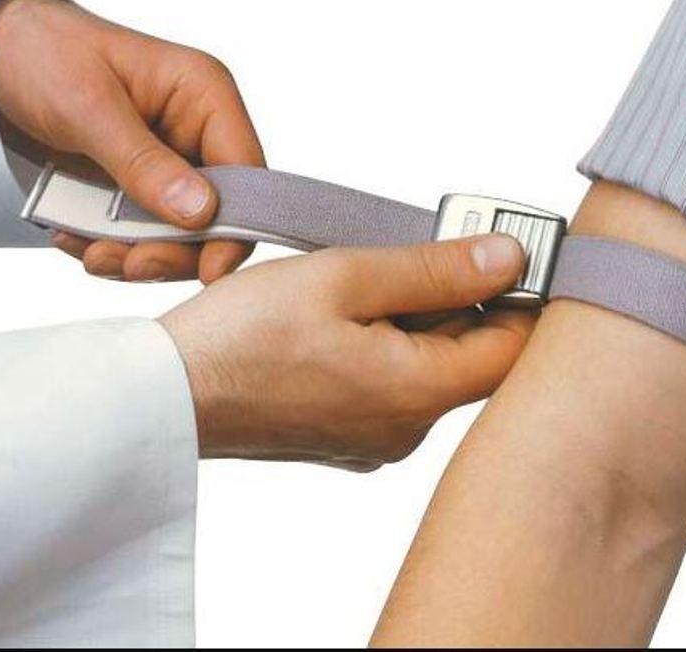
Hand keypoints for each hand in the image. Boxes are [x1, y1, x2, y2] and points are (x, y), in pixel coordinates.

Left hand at [0, 0, 264, 282]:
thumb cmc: (44, 54)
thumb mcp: (89, 107)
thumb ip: (144, 163)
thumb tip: (200, 212)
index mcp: (204, 96)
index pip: (247, 173)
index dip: (236, 226)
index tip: (209, 270)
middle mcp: (196, 132)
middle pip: (216, 214)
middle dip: (175, 249)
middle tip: (132, 264)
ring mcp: (167, 163)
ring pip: (178, 233)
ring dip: (138, 254)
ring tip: (92, 254)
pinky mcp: (137, 186)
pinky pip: (139, 232)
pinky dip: (110, 247)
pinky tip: (74, 237)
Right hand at [160, 234, 534, 470]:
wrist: (167, 394)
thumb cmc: (242, 336)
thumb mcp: (345, 278)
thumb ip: (435, 268)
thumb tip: (509, 257)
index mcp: (417, 393)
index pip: (515, 348)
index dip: (517, 293)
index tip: (492, 247)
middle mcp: (408, 429)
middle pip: (473, 357)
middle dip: (458, 296)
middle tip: (416, 249)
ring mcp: (377, 437)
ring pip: (431, 367)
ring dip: (416, 317)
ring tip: (364, 281)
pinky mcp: (349, 434)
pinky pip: (393, 384)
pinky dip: (385, 343)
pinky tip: (342, 317)